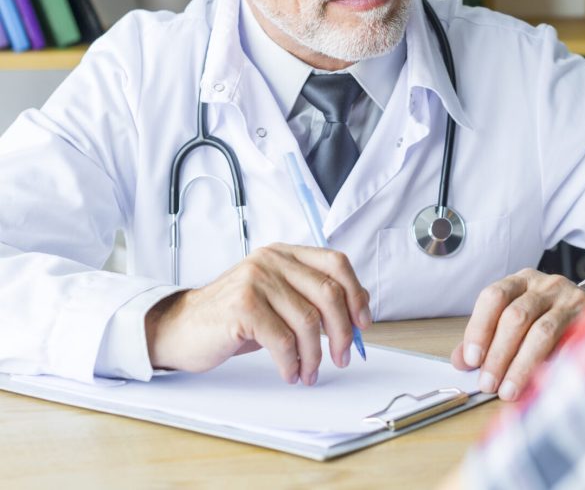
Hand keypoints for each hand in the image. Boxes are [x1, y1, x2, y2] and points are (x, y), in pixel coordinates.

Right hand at [145, 243, 371, 384]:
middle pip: (328, 293)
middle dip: (342, 331)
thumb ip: (312, 297)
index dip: (356, 294)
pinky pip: (282, 340)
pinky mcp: (242, 306)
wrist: (180, 328)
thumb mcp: (277, 299)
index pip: (336, 263)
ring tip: (310, 372)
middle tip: (343, 357)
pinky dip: (292, 362)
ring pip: (308, 321)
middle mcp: (273, 260)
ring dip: (315, 355)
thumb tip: (357, 312)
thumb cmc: (234, 317)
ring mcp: (256, 280)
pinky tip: (290, 372)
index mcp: (286, 253)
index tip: (362, 323)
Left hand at [450, 269, 584, 401]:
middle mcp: (545, 286)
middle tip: (488, 383)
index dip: (480, 328)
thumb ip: (486, 337)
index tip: (471, 360)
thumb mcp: (513, 317)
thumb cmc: (545, 315)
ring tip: (508, 390)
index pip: (494, 297)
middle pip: (516, 316)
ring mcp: (570, 301)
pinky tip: (541, 383)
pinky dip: (553, 366)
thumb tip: (460, 361)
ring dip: (521, 365)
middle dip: (498, 353)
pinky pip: (569, 345)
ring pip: (542, 332)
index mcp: (521, 281)